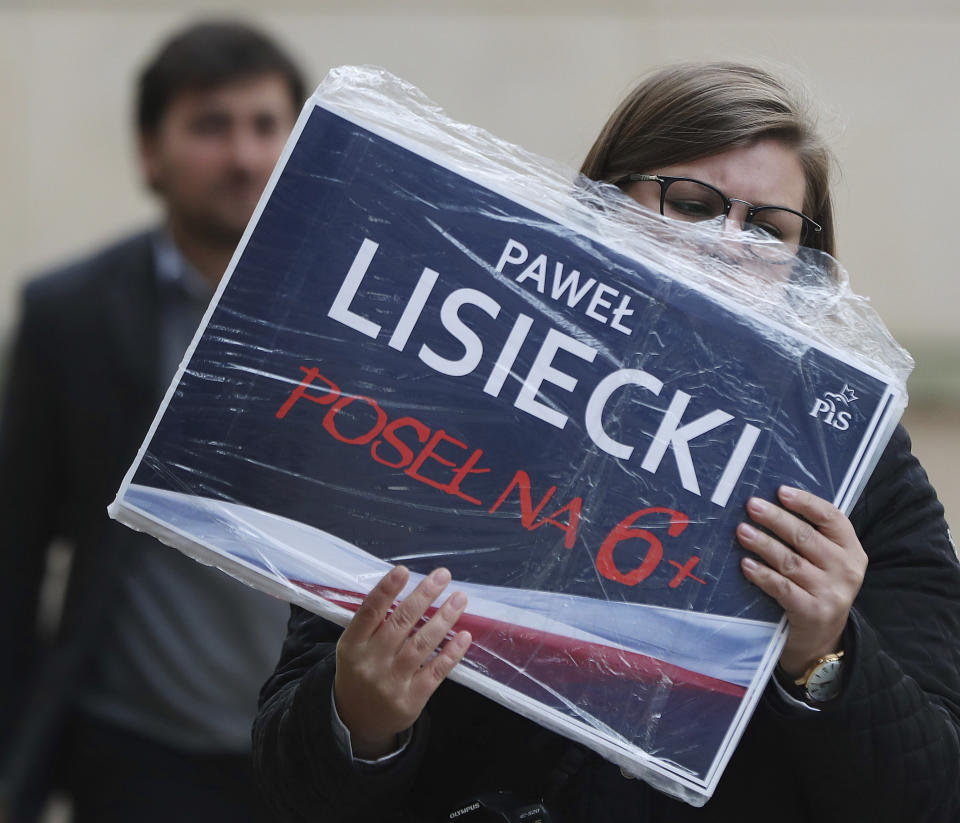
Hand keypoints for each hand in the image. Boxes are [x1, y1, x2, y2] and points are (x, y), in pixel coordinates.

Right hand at [334, 565, 470, 757]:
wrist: (357, 722)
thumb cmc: (360, 672)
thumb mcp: (354, 648)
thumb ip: (373, 624)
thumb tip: (409, 591)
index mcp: (352, 645)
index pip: (369, 612)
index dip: (386, 590)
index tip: (404, 570)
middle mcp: (370, 663)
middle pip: (400, 624)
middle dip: (423, 596)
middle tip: (443, 575)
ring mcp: (391, 683)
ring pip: (421, 645)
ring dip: (443, 619)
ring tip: (459, 599)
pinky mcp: (411, 700)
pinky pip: (435, 672)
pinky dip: (451, 653)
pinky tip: (464, 635)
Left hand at [737, 486, 866, 677]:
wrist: (820, 638)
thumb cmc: (816, 588)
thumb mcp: (824, 561)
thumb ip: (809, 535)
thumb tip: (770, 502)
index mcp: (851, 550)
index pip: (832, 517)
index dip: (806, 502)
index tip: (780, 491)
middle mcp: (846, 570)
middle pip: (806, 537)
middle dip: (775, 519)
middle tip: (751, 505)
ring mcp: (831, 593)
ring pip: (791, 561)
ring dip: (763, 544)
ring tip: (742, 531)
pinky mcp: (813, 612)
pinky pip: (782, 588)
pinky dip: (762, 575)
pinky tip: (746, 564)